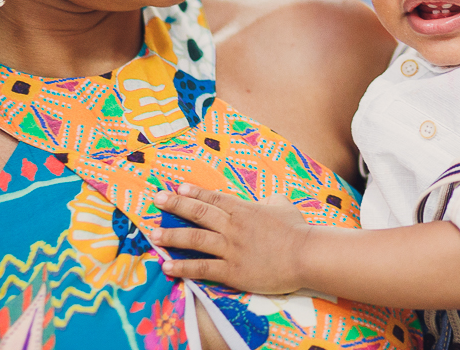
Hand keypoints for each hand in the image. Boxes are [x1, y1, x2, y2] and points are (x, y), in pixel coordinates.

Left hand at [151, 184, 311, 293]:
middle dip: (175, 205)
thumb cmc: (298, 230)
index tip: (176, 188)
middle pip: (199, 213)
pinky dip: (183, 267)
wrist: (306, 255)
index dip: (193, 193)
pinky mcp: (232, 271)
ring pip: (195, 240)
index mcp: (245, 209)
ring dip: (172, 236)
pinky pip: (202, 268)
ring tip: (153, 235)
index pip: (213, 197)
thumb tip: (266, 197)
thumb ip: (270, 200)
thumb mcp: (283, 206)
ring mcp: (231, 248)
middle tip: (156, 200)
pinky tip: (167, 266)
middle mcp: (233, 226)